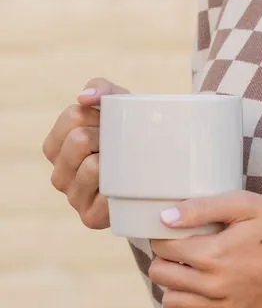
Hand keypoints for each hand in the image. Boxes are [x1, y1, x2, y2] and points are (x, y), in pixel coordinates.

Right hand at [42, 77, 130, 229]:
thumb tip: (84, 97)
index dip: (98, 115)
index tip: (113, 123)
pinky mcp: (90, 218)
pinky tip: (130, 184)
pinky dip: (122, 187)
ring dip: (116, 160)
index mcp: (55, 147)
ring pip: (91, 166)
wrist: (160, 172)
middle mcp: (58, 174)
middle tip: (124, 143)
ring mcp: (73, 198)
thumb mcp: (119, 106)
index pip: (72, 117)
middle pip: (79, 139)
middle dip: (107, 135)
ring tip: (129, 162)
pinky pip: (106, 195)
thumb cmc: (132, 135)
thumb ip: (102, 89)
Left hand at [149, 191, 261, 307]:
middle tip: (182, 247)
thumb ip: (201, 209)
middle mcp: (214, 286)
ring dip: (174, 284)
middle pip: (161, 275)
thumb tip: (163, 218)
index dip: (165, 234)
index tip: (176, 229)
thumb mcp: (246, 204)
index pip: (162, 247)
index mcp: (213, 254)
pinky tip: (200, 293)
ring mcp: (225, 307)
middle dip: (165, 258)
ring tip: (190, 269)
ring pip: (172, 302)